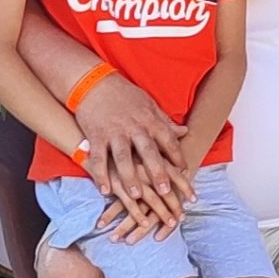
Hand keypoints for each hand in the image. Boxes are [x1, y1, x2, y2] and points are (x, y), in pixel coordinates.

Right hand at [76, 73, 189, 230]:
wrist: (94, 82)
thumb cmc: (124, 96)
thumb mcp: (148, 104)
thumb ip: (165, 121)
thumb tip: (185, 132)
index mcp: (149, 119)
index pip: (167, 139)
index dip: (177, 156)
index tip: (185, 173)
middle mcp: (133, 127)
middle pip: (148, 151)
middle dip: (157, 172)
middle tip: (166, 191)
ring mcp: (114, 132)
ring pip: (123, 157)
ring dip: (129, 177)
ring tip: (136, 195)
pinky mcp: (95, 136)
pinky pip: (98, 158)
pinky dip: (101, 175)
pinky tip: (105, 190)